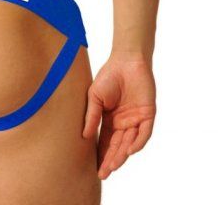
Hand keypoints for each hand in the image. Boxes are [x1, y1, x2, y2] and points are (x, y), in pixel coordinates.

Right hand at [82, 54, 155, 179]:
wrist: (126, 61)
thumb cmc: (108, 76)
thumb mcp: (94, 96)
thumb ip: (92, 116)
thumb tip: (85, 136)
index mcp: (110, 119)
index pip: (105, 142)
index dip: (100, 155)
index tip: (95, 169)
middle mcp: (123, 123)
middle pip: (117, 146)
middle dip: (111, 160)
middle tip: (104, 173)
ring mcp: (136, 119)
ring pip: (130, 142)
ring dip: (122, 154)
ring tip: (113, 166)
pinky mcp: (147, 115)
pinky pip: (144, 133)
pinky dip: (138, 142)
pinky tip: (130, 150)